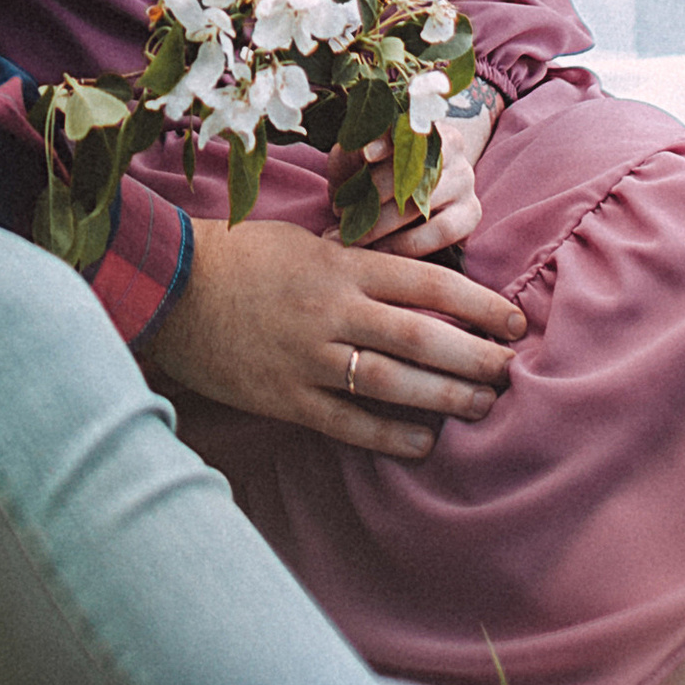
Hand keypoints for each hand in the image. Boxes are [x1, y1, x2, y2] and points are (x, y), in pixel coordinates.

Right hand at [140, 210, 522, 459]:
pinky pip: (348, 422)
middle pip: (423, 337)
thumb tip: (422, 282)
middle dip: (477, 356)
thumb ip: (362, 263)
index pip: (428, 284)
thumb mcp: (309, 242)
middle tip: (511, 371)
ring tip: (483, 406)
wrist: (169, 286)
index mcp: (341, 265)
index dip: (480, 305)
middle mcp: (332, 310)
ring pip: (393, 382)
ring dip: (446, 398)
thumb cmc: (243, 256)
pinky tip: (425, 442)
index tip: (514, 321)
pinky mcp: (284, 396)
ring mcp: (307, 357)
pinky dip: (391, 435)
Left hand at [365, 89, 495, 254]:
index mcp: (421, 124)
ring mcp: (464, 179)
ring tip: (355, 239)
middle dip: (371, 197)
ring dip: (383, 225)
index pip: (406, 127)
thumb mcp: (355, 160)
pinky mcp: (470, 212)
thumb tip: (362, 152)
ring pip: (424, 202)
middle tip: (341, 219)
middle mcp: (451, 146)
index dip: (386, 141)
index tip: (365, 155)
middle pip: (412, 170)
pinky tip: (381, 251)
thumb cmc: (373, 174)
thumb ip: (352, 154)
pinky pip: (441, 230)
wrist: (408, 196)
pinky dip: (407, 244)